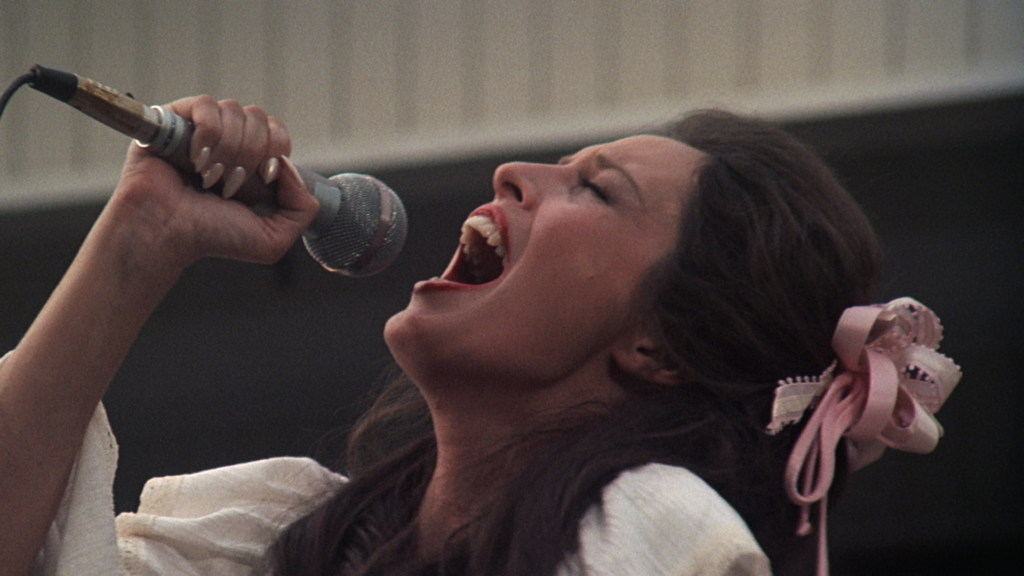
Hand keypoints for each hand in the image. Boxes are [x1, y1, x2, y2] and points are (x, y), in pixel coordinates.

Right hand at [105, 95, 319, 278]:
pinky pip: (206, 104)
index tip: (262, 180)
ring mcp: (201, 129)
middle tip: (231, 184)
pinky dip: (207, 133)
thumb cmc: (210, 237)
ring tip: (210, 178)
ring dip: (228, 149)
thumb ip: (302, 211)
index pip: (278, 132)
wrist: (164, 234)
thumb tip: (293, 171)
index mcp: (251, 161)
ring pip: (234, 110)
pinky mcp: (174, 120)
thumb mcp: (273, 240)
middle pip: (259, 118)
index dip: (276, 150)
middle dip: (251, 153)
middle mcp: (227, 141)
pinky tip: (197, 159)